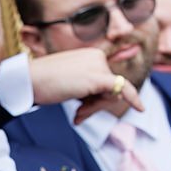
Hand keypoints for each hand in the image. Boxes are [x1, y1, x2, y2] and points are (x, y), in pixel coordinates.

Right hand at [27, 48, 143, 122]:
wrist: (29, 80)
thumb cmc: (44, 83)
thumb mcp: (69, 83)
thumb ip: (87, 88)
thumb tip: (109, 99)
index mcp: (90, 55)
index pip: (104, 82)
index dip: (95, 99)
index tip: (81, 110)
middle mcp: (97, 57)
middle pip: (109, 89)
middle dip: (95, 105)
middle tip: (78, 114)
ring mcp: (98, 66)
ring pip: (111, 95)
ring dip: (94, 109)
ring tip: (77, 113)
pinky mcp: (98, 78)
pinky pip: (122, 89)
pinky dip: (133, 99)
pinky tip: (141, 108)